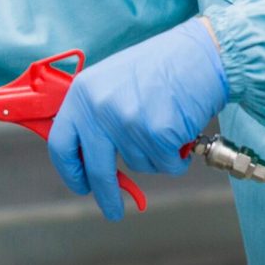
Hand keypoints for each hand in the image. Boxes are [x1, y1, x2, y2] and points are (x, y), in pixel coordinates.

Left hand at [48, 18, 227, 219]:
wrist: (203, 53)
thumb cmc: (163, 65)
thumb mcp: (113, 81)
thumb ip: (96, 113)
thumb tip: (87, 153)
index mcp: (83, 93)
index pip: (60, 144)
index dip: (70, 171)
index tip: (80, 185)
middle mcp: (100, 108)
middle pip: (96, 169)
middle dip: (106, 194)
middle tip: (113, 211)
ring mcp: (128, 122)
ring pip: (139, 165)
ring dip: (156, 155)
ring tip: (168, 121)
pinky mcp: (157, 134)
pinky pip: (166, 164)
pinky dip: (177, 156)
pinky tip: (182, 128)